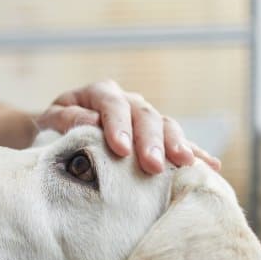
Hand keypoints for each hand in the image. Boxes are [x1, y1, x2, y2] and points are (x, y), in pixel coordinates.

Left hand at [37, 80, 220, 173]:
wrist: (57, 135)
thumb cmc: (51, 130)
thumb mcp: (49, 122)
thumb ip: (65, 120)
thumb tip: (90, 123)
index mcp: (99, 93)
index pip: (112, 105)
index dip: (118, 126)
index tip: (120, 150)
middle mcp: (127, 101)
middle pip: (145, 116)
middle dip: (151, 141)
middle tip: (153, 166)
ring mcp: (144, 118)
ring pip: (166, 126)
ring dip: (178, 145)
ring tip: (186, 165)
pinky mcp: (156, 137)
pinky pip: (178, 142)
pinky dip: (195, 153)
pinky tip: (211, 166)